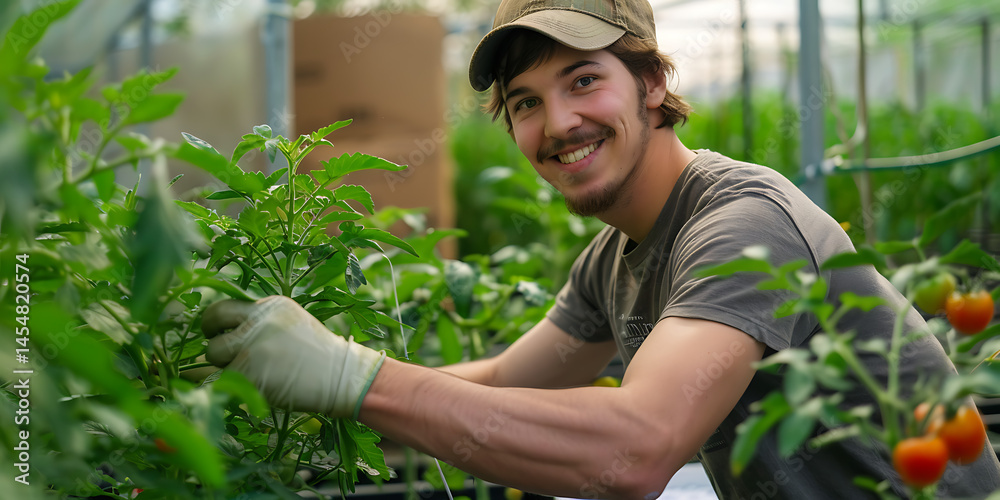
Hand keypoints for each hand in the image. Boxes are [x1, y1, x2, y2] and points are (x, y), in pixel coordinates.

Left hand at [201, 296, 385, 417]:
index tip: (215, 332)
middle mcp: (258, 321)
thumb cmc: (318, 356)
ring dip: (223, 367)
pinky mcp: (249, 373)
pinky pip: (221, 380)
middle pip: (213, 329)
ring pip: (214, 356)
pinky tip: (247, 389)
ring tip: (248, 374)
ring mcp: (252, 346)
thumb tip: (222, 332)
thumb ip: (260, 323)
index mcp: (269, 306)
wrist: (342, 377)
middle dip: (214, 345)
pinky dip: (227, 386)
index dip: (213, 322)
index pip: (223, 308)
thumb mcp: (290, 324)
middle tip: (221, 356)